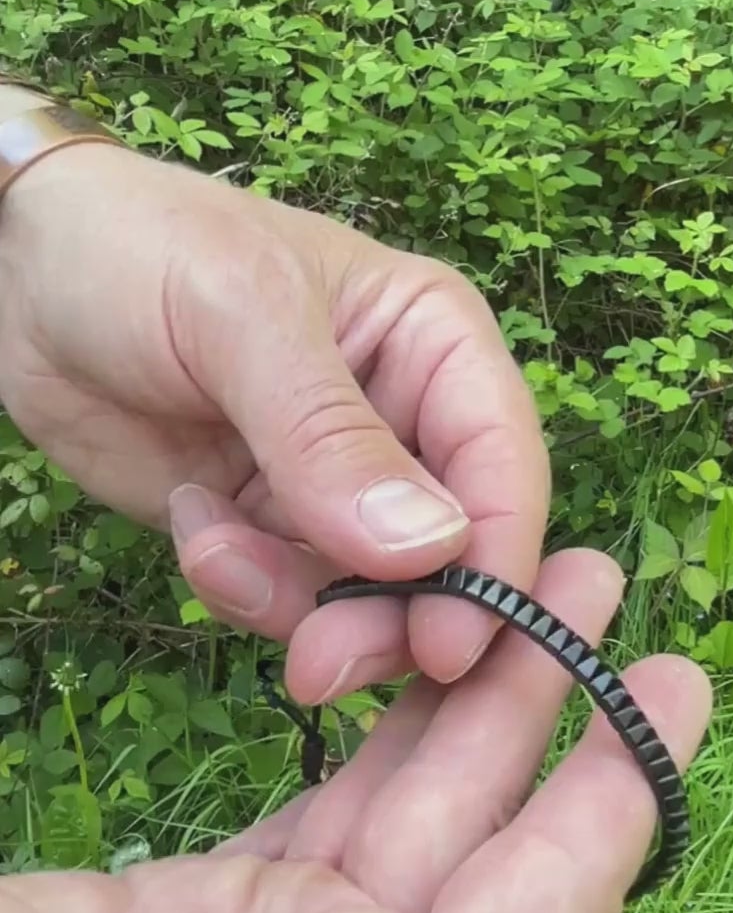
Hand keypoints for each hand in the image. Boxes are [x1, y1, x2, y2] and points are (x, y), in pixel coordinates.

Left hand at [0, 132, 549, 699]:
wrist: (14, 272)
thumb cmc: (143, 248)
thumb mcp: (241, 319)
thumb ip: (330, 435)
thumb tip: (431, 548)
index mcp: (436, 342)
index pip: (503, 463)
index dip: (494, 561)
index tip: (450, 646)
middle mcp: (405, 420)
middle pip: (450, 555)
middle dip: (390, 618)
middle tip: (318, 665)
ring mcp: (336, 482)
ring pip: (371, 596)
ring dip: (297, 607)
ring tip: (215, 558)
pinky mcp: (268, 525)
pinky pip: (288, 597)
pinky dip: (241, 588)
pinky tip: (191, 525)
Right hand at [0, 553, 732, 912]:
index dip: (616, 801)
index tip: (684, 680)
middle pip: (485, 850)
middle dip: (557, 714)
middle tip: (613, 579)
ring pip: (398, 811)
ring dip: (465, 696)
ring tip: (526, 576)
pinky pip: (307, 810)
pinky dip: (353, 729)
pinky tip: (393, 659)